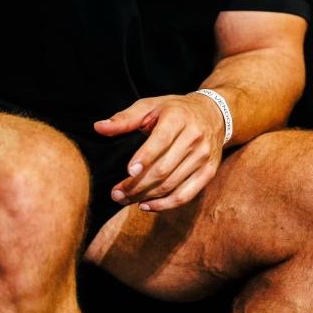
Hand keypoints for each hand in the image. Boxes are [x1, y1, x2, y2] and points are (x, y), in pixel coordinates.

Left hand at [94, 94, 225, 212]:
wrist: (214, 114)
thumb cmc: (174, 111)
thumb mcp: (150, 106)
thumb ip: (124, 119)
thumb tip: (98, 128)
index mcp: (178, 118)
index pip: (160, 141)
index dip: (144, 158)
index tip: (128, 172)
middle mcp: (194, 138)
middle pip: (163, 169)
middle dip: (137, 185)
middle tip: (116, 194)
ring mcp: (203, 157)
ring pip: (172, 184)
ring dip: (146, 197)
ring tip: (125, 200)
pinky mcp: (209, 172)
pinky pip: (186, 195)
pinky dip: (165, 205)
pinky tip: (146, 206)